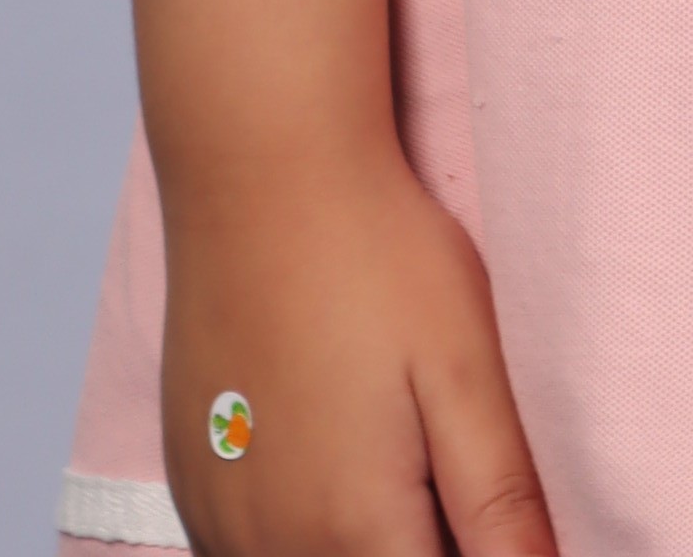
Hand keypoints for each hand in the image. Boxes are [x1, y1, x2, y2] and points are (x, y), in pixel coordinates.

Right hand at [156, 141, 557, 556]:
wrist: (260, 174)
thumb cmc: (374, 258)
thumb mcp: (466, 371)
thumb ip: (500, 503)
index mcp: (356, 533)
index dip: (475, 553)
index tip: (482, 504)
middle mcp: (274, 548)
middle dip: (421, 540)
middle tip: (440, 450)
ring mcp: (220, 522)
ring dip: (360, 536)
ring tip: (387, 435)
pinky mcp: (192, 485)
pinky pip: (253, 547)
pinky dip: (302, 527)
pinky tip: (330, 446)